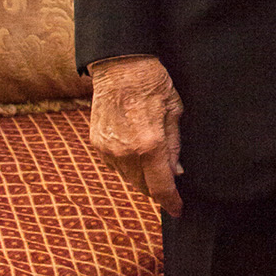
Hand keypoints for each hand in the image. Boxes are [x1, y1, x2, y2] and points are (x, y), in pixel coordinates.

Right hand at [88, 55, 183, 216]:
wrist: (119, 66)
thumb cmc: (153, 83)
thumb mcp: (174, 112)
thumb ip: (174, 146)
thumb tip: (176, 172)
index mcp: (150, 145)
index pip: (161, 187)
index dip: (171, 202)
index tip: (178, 209)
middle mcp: (126, 152)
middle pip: (144, 187)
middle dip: (158, 190)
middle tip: (170, 186)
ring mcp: (108, 149)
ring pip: (129, 178)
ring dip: (142, 178)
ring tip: (154, 166)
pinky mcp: (97, 143)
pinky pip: (116, 165)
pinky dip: (128, 166)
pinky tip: (137, 153)